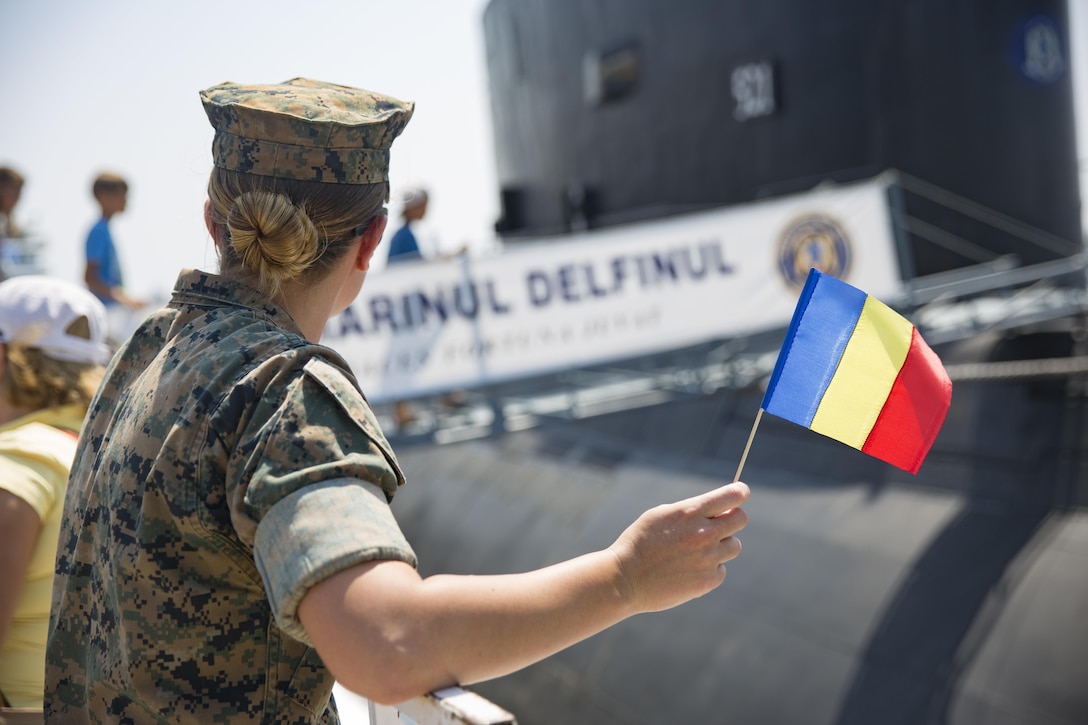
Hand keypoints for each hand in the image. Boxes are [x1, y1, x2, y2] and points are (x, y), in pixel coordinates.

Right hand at [608, 482, 748, 612]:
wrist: (625, 579)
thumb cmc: (640, 542)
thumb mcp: (661, 515)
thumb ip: (691, 510)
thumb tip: (718, 509)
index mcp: (691, 511)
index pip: (732, 495)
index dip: (740, 492)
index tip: (740, 493)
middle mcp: (704, 533)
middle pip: (741, 519)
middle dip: (733, 518)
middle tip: (719, 524)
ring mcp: (708, 558)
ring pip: (734, 546)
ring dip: (721, 545)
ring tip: (697, 550)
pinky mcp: (707, 581)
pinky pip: (721, 569)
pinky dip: (710, 568)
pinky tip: (689, 569)